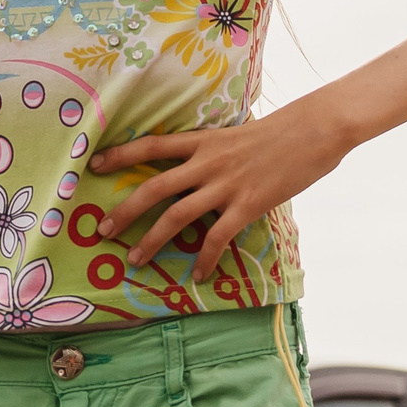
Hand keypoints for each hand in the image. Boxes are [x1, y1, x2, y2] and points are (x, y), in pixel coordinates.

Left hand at [93, 102, 349, 281]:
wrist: (314, 129)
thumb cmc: (279, 131)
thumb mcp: (236, 133)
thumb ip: (213, 151)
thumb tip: (197, 167)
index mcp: (203, 141)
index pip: (151, 145)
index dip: (120, 154)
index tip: (92, 164)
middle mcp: (207, 162)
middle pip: (153, 187)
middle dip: (124, 211)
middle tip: (102, 231)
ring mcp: (226, 185)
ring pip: (177, 217)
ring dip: (152, 241)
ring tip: (135, 261)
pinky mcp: (247, 205)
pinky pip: (217, 238)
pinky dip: (204, 260)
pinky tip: (197, 276)